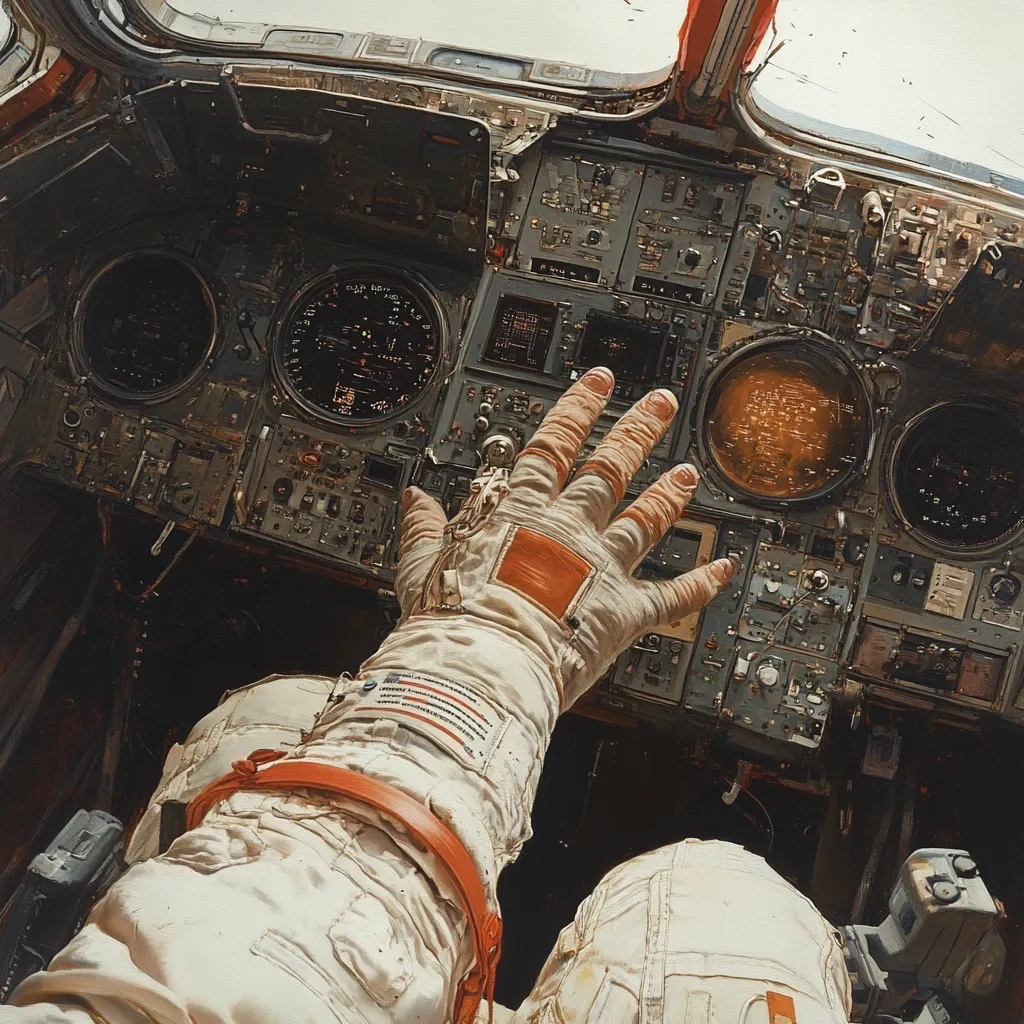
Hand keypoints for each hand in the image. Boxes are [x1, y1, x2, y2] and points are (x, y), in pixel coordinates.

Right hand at [392, 367, 736, 707]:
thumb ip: (426, 529)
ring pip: (643, 520)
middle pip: (608, 470)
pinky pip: (671, 597)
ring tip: (689, 472)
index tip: (598, 383)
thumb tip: (415, 500)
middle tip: (663, 402)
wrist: (481, 666)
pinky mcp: (622, 612)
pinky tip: (726, 567)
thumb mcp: (425, 566)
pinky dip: (701, 584)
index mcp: (520, 515)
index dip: (577, 410)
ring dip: (668, 495)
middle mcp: (567, 531)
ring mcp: (600, 568)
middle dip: (637, 431)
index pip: (553, 448)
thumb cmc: (450, 619)